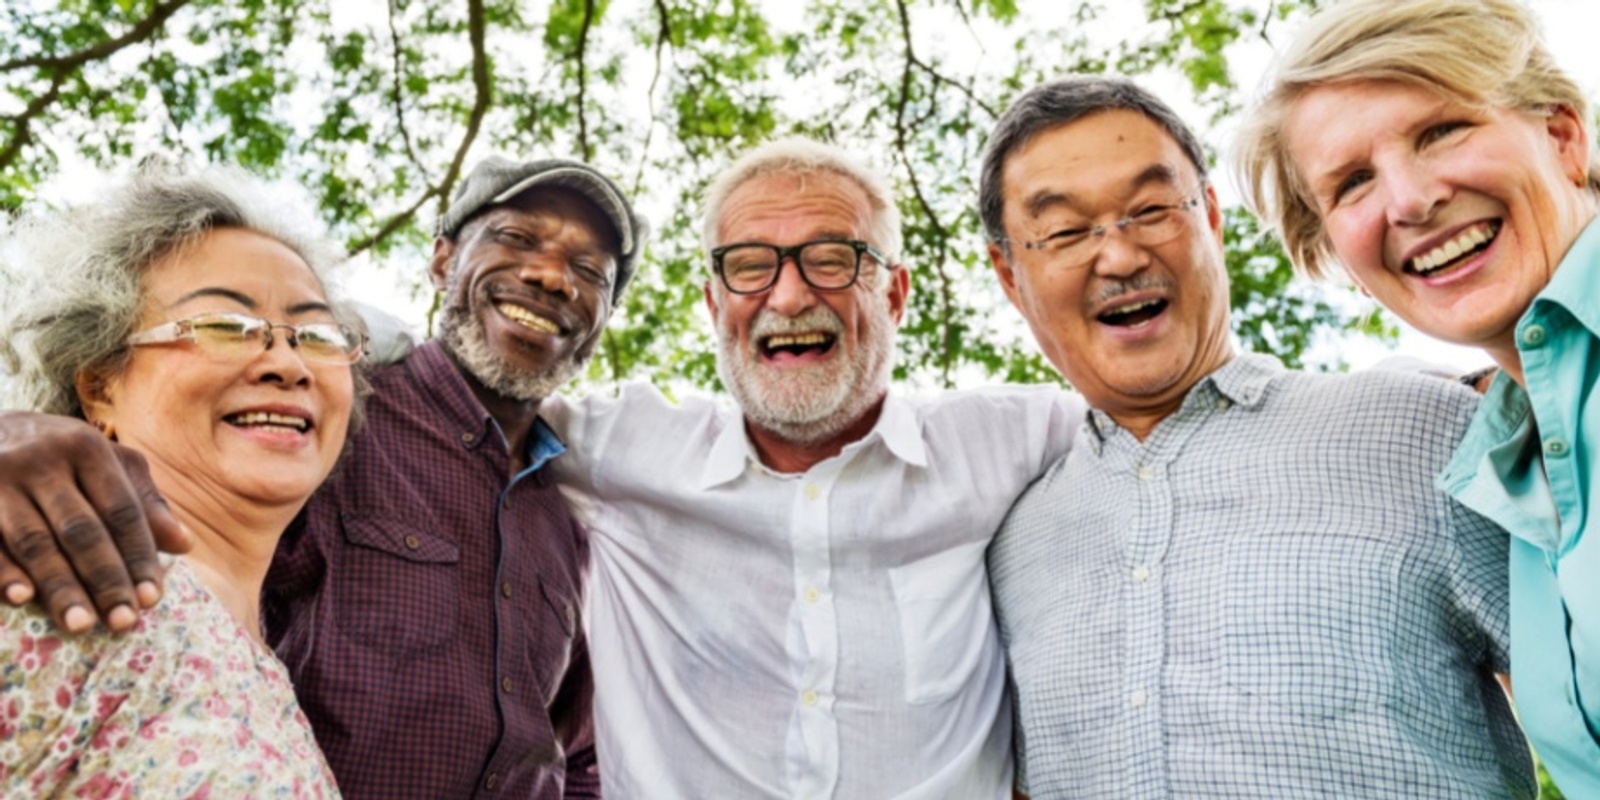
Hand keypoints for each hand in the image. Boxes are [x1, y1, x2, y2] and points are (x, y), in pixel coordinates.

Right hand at [0, 411, 190, 632]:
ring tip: (80, 624)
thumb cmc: (59, 455)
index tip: (152, 598)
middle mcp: (41, 460)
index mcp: (86, 447)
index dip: (138, 556)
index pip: (121, 510)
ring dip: (59, 586)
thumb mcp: (105, 462)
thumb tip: (184, 544)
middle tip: (123, 622)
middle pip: (81, 529)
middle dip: (105, 579)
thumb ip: (143, 501)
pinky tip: (22, 599)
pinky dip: (3, 572)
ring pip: (35, 541)